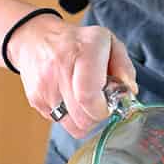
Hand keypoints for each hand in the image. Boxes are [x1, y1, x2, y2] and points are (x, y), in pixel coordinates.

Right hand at [7, 16, 137, 139]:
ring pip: (71, 125)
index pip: (89, 96)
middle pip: (82, 117)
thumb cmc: (78, 41)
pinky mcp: (35, 100)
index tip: (108, 105)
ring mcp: (45, 86)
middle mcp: (61, 68)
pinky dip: (69, 116)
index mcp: (84, 50)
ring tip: (86, 100)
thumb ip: (124, 66)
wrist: (36, 39)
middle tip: (100, 102)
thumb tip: (128, 91)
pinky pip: (59, 122)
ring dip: (83, 119)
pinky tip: (70, 99)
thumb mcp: (108, 42)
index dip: (102, 109)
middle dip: (97, 115)